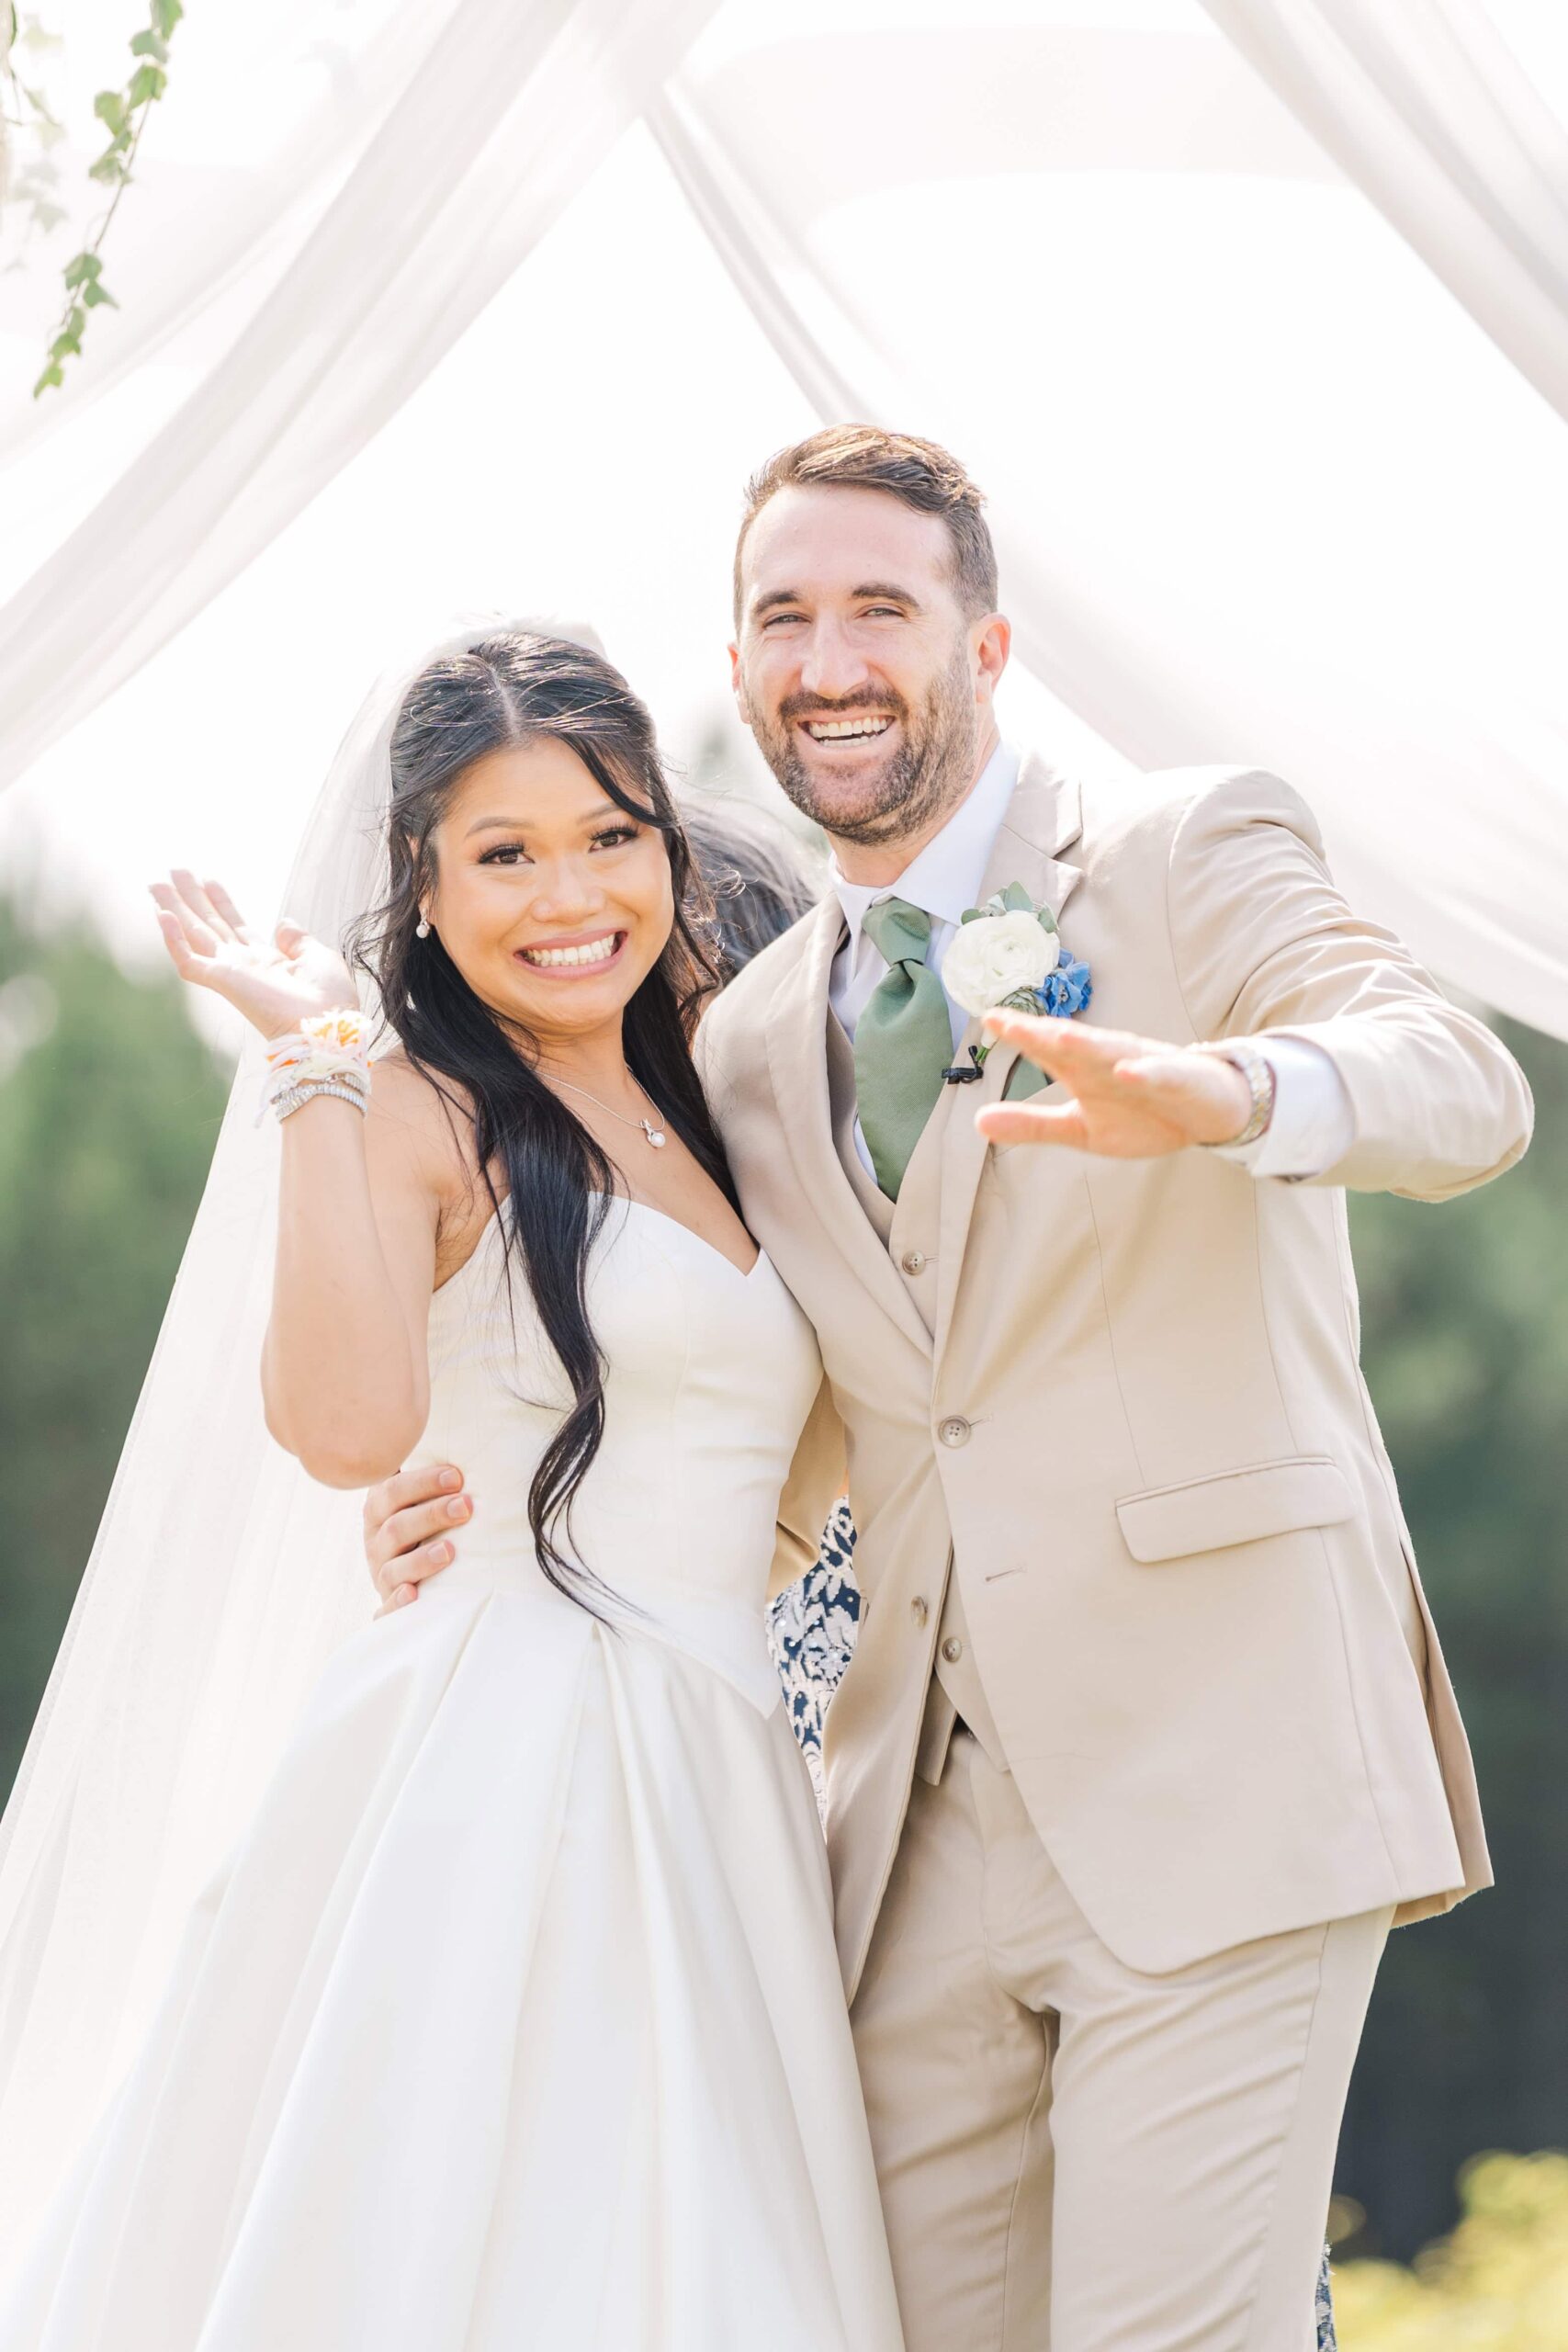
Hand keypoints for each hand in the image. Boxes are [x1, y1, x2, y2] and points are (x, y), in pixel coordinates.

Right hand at [150, 870, 355, 1038]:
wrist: (327, 1027)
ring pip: (194, 936)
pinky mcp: (222, 982)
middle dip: (191, 898)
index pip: (235, 926)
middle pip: (209, 925)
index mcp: (266, 961)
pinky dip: (174, 940)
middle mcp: (243, 965)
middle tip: (174, 872)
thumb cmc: (329, 1000)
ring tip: (157, 884)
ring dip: (175, 909)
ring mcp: (229, 973)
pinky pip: (189, 960)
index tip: (208, 880)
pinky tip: (163, 916)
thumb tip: (282, 923)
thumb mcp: (318, 957)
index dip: (221, 902)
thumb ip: (297, 940)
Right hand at [363, 1463, 471, 1616]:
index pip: (394, 1490)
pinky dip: (398, 1604)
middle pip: (397, 1526)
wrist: (406, 1569)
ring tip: (451, 1552)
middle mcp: (376, 1540)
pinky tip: (415, 1596)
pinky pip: (387, 1610)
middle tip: (466, 1507)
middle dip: (432, 1515)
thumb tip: (470, 1422)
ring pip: (394, 1567)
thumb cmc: (424, 1518)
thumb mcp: (421, 1493)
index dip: (423, 1482)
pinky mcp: (388, 1604)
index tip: (458, 1476)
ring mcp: (381, 1573)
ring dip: (422, 1559)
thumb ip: (437, 1468)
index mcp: (381, 1507)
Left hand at [974, 1014, 1254, 1155]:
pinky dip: (1145, 1073)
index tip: (988, 1019)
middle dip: (1040, 1033)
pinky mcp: (1178, 1081)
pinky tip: (1127, 1071)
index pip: (1046, 1049)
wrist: (1210, 1114)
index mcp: (1082, 1072)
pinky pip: (1160, 1075)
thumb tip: (977, 1122)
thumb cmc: (1142, 1115)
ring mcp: (1144, 1067)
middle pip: (1072, 1045)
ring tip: (1059, 1037)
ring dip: (1088, 1045)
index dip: (1019, 1035)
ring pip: (1113, 1053)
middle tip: (1007, 1021)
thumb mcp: (1080, 1129)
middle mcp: (1108, 1061)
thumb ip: (1032, 1125)